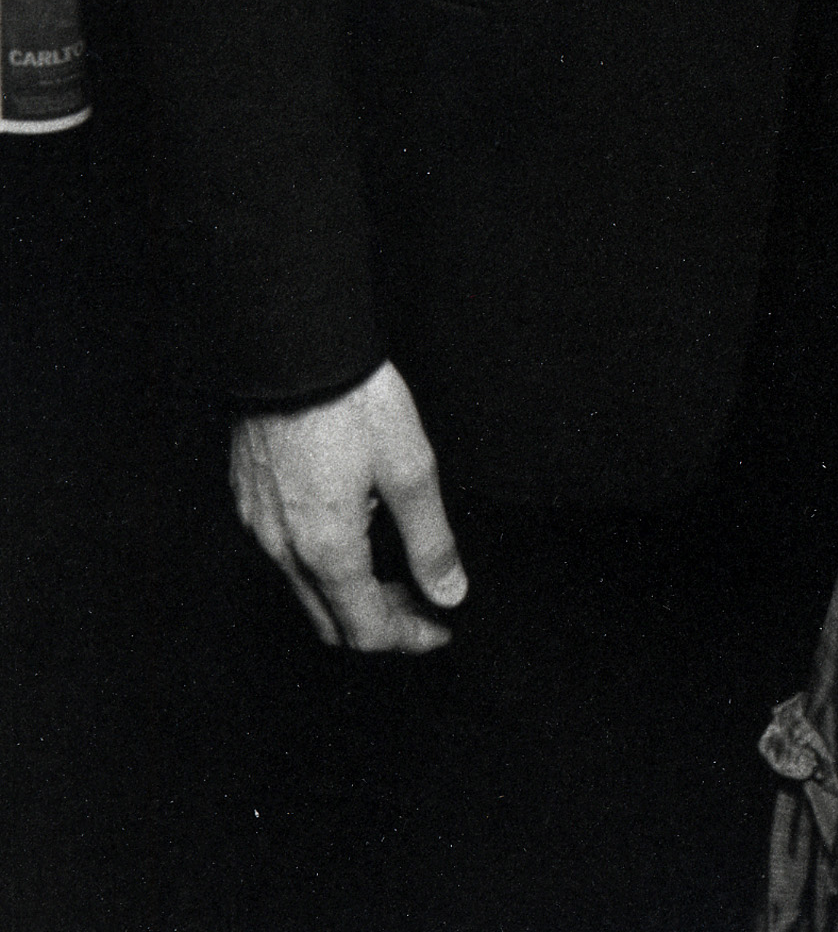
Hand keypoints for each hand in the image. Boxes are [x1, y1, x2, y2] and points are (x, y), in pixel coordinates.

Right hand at [230, 361, 468, 651]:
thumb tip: (449, 593)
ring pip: (304, 591)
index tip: (441, 627)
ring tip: (392, 563)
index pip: (367, 631)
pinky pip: (282, 555)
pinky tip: (351, 526)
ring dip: (349, 594)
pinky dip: (321, 562)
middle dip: (380, 623)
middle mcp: (282, 549)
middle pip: (330, 623)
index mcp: (327, 550)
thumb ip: (431, 540)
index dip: (410, 638)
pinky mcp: (246, 496)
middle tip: (421, 599)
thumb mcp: (410, 468)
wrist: (292, 342)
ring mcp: (257, 524)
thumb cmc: (353, 399)